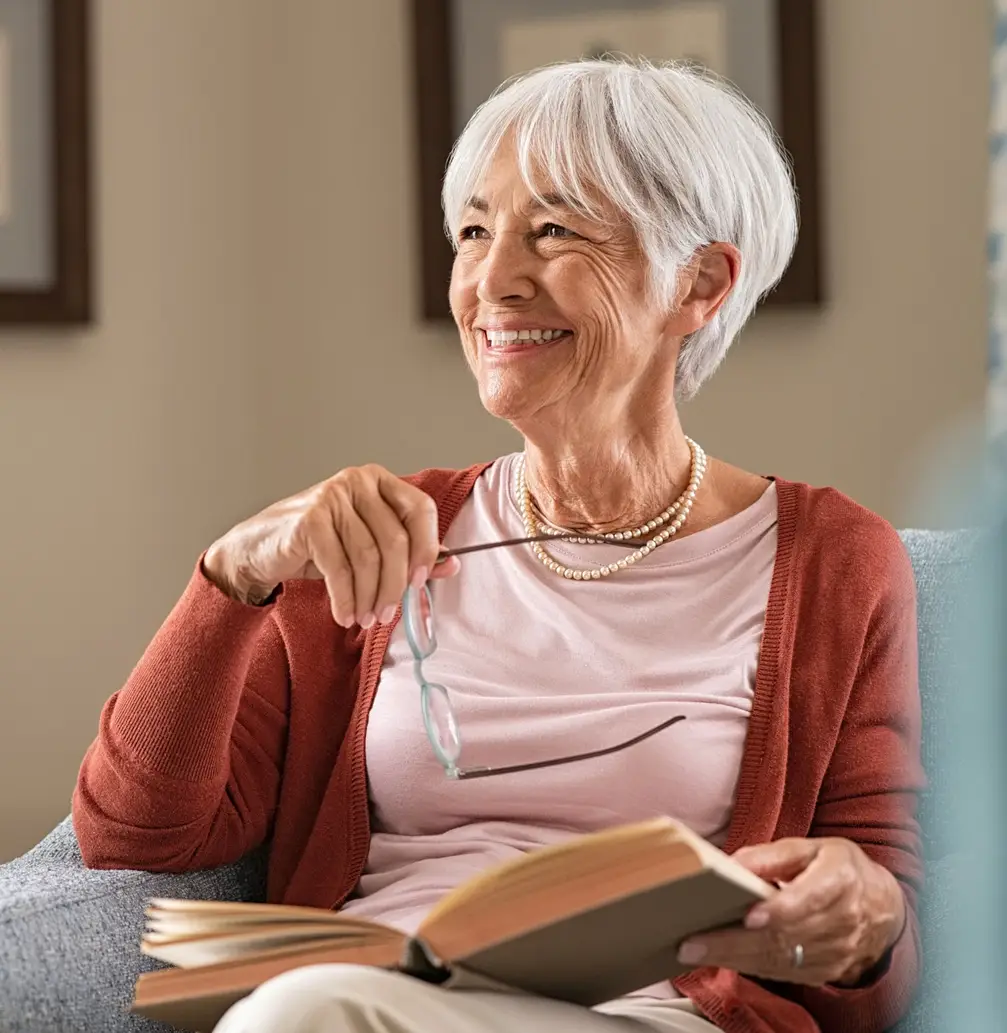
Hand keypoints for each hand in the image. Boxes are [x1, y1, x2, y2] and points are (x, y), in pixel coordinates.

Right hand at [202, 464, 458, 624]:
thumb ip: (410, 553)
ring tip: (366, 619)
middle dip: (395, 585)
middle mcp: (357, 481)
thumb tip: (452, 564)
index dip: (428, 547)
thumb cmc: (319, 547)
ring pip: (368, 558)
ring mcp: (331, 497)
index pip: (421, 509)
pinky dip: (346, 598)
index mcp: (379, 481)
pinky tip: (345, 614)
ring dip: (370, 597)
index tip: (422, 582)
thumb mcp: (368, 548)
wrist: (259, 550)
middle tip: (388, 614)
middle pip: (395, 539)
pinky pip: (340, 568)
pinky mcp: (309, 520)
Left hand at [677, 838, 905, 985]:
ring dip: (734, 958)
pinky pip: (781, 972)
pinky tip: (719, 959)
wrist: (880, 907)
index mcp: (839, 880)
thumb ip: (772, 855)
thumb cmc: (837, 868)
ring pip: (778, 958)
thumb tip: (732, 864)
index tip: (748, 916)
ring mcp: (834, 952)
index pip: (809, 899)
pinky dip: (748, 967)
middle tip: (694, 942)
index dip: (780, 910)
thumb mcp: (811, 848)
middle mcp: (841, 921)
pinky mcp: (823, 971)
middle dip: (734, 941)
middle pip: (783, 935)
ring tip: (695, 951)